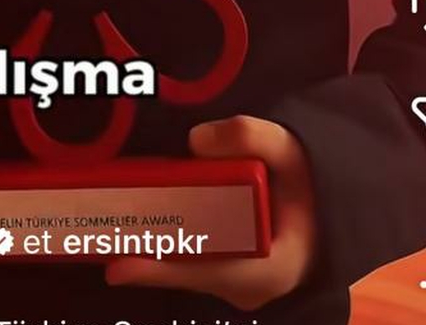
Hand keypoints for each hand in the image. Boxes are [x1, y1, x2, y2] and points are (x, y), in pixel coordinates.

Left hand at [105, 115, 319, 310]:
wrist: (327, 204)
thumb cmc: (309, 182)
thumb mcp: (291, 151)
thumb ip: (250, 137)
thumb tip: (195, 140)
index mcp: (271, 269)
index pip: (208, 272)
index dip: (162, 268)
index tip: (120, 267)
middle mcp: (248, 288)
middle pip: (187, 274)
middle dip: (145, 258)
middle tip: (98, 242)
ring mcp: (235, 285)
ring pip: (185, 270)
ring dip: (150, 252)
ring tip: (104, 234)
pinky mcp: (225, 273)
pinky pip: (189, 262)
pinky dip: (164, 246)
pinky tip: (135, 226)